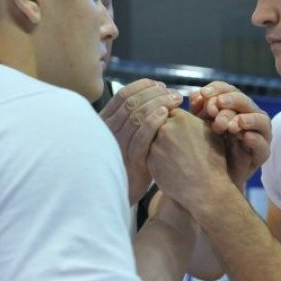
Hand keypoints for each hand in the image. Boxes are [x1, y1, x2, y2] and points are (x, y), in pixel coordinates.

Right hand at [99, 79, 182, 204]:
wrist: (121, 196)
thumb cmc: (127, 163)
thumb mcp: (122, 139)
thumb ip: (129, 119)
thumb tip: (150, 95)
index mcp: (104, 123)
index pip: (122, 95)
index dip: (143, 87)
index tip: (160, 85)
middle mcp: (107, 132)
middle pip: (131, 102)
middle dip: (155, 93)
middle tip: (174, 93)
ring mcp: (118, 146)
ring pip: (137, 115)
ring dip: (159, 102)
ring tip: (176, 100)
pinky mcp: (131, 160)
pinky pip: (142, 136)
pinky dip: (154, 121)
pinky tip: (166, 113)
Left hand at [147, 109, 230, 208]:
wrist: (206, 188)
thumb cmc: (212, 161)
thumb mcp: (210, 133)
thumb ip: (195, 118)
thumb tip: (186, 113)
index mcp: (181, 117)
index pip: (168, 111)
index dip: (173, 121)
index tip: (179, 132)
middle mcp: (165, 127)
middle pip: (157, 123)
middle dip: (163, 131)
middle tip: (175, 145)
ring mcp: (155, 144)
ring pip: (151, 138)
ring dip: (158, 144)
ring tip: (174, 157)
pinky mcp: (148, 160)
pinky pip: (148, 153)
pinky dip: (155, 157)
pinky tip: (168, 165)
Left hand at [189, 82, 271, 187]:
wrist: (209, 183)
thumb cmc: (203, 151)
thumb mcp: (197, 128)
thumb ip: (198, 111)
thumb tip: (195, 95)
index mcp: (232, 108)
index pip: (228, 90)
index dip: (217, 89)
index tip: (203, 95)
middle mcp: (248, 117)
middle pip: (244, 101)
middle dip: (230, 102)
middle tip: (215, 109)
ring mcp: (259, 134)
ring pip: (260, 119)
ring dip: (247, 119)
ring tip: (232, 124)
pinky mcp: (262, 153)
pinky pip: (263, 144)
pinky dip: (255, 138)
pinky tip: (244, 137)